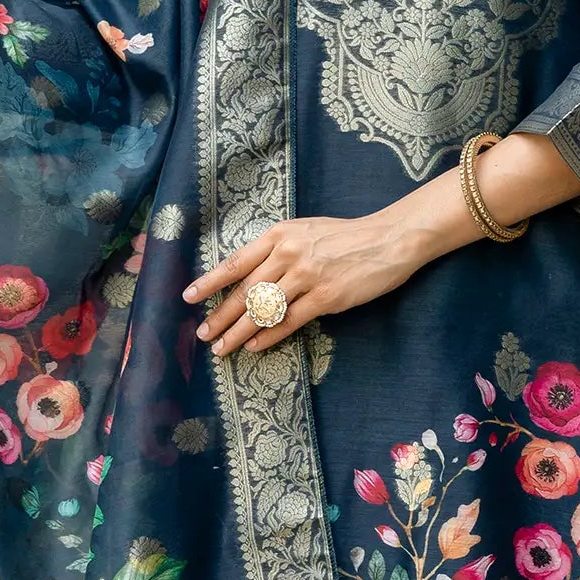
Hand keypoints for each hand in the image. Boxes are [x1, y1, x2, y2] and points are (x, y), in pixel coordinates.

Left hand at [184, 211, 427, 354]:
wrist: (390, 239)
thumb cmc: (348, 236)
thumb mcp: (306, 231)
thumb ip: (279, 249)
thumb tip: (252, 275)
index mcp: (280, 235)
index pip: (236, 262)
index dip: (210, 281)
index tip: (189, 297)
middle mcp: (288, 254)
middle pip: (244, 290)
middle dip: (219, 315)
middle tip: (201, 334)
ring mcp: (307, 276)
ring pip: (263, 309)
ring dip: (238, 332)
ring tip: (221, 348)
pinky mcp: (326, 297)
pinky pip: (290, 321)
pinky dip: (269, 336)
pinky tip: (255, 347)